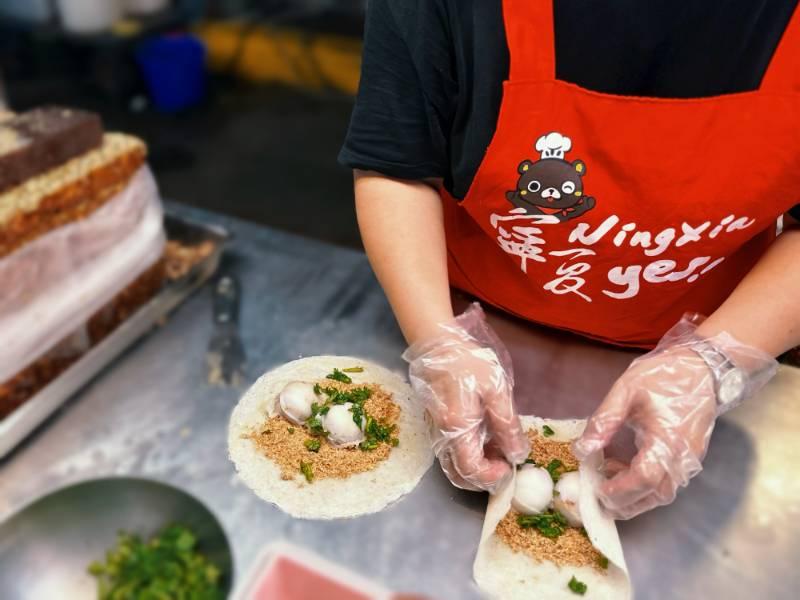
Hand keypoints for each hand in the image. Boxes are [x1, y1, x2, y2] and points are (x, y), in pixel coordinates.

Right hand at [403, 304, 529, 492]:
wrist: (436, 343)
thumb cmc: (467, 362)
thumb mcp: (495, 389)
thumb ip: (507, 424)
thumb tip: (518, 454)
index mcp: (457, 428)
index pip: (472, 469)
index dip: (492, 476)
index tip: (510, 465)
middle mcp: (442, 435)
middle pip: (459, 474)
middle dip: (484, 478)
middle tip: (506, 462)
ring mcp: (436, 429)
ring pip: (453, 464)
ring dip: (477, 466)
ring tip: (499, 447)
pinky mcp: (436, 422)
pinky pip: (451, 450)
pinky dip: (469, 454)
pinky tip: (486, 437)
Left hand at [573, 314, 776, 519]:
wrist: (700, 368)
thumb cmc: (663, 375)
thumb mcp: (625, 390)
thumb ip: (604, 421)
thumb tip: (582, 450)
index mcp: (668, 439)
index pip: (645, 478)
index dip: (620, 490)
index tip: (597, 489)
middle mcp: (684, 457)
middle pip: (656, 495)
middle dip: (625, 502)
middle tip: (596, 494)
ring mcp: (690, 460)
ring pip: (663, 493)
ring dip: (634, 496)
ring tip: (606, 480)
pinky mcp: (689, 459)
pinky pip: (668, 483)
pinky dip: (645, 486)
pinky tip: (624, 469)